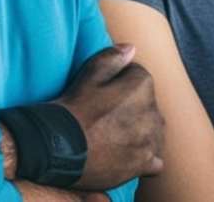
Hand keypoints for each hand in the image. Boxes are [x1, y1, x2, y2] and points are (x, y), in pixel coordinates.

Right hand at [53, 44, 163, 188]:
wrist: (59, 148)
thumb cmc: (73, 108)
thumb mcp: (88, 76)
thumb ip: (112, 58)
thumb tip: (131, 48)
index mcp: (141, 87)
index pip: (139, 77)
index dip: (120, 83)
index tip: (103, 93)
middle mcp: (152, 114)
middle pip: (149, 105)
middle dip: (133, 108)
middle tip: (106, 116)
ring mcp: (150, 141)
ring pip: (154, 131)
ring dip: (141, 132)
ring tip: (115, 135)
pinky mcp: (144, 164)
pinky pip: (155, 160)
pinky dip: (145, 158)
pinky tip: (127, 155)